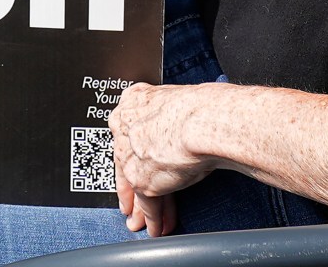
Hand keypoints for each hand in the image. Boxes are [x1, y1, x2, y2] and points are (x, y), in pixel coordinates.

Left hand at [110, 82, 221, 236]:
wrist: (201, 121)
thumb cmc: (202, 107)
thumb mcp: (180, 103)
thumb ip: (171, 119)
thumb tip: (184, 131)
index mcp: (134, 102)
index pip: (132, 134)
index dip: (137, 155)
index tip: (140, 165)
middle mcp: (125, 127)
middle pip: (126, 163)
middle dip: (132, 188)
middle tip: (131, 205)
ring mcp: (130, 155)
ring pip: (134, 186)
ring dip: (141, 209)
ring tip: (144, 223)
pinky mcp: (140, 179)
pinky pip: (147, 203)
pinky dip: (154, 218)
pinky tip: (157, 226)